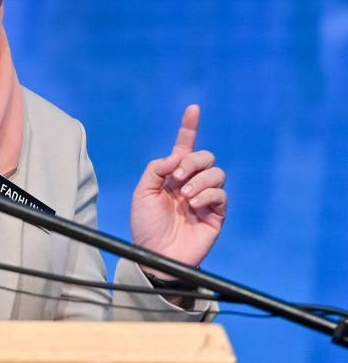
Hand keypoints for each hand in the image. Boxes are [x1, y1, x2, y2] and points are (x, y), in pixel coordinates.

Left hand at [130, 104, 226, 269]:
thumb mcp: (142, 191)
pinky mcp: (216, 213)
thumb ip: (157, 168)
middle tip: (176, 179)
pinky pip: (221, 194)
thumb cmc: (146, 224)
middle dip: (192, 162)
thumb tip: (177, 156)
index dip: (189, 127)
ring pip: (216, 173)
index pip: (184, 147)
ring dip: (199, 180)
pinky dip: (207, 195)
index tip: (193, 108)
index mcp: (172, 175)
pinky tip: (194, 205)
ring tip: (185, 196)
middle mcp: (190, 182)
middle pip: (205, 156)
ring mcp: (205, 197)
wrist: (156, 254)